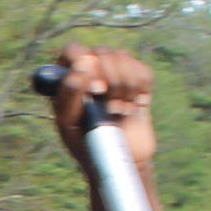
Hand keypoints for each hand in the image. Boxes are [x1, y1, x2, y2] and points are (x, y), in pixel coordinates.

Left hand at [50, 41, 156, 171]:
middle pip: (102, 51)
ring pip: (124, 57)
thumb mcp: (70, 122)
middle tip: (107, 106)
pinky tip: (131, 107)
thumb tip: (84, 64)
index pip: (73, 50)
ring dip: (123, 88)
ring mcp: (115, 73)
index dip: (83, 62)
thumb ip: (70, 93)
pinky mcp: (137, 81)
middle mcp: (90, 70)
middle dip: (107, 79)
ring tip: (116, 111)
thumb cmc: (86, 143)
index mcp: (67, 79)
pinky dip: (138, 91)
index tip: (93, 86)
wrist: (118, 159)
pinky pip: (142, 71)